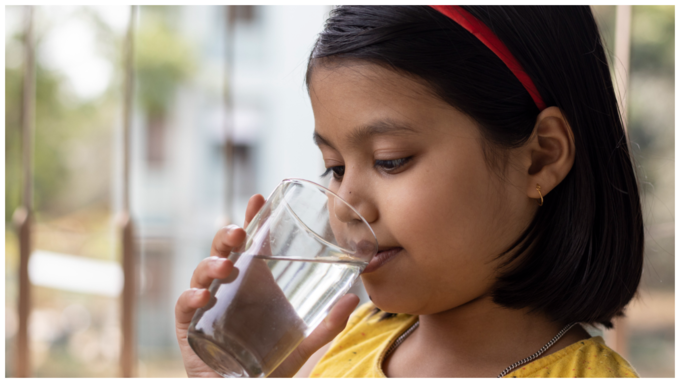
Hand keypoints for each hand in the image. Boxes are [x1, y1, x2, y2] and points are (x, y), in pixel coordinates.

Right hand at [174, 194, 359, 377]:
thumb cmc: (269, 363)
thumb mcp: (301, 342)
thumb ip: (326, 324)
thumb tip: (353, 298)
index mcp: (254, 283)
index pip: (249, 244)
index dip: (250, 219)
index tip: (258, 198)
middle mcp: (229, 289)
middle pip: (223, 251)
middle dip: (226, 236)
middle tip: (238, 233)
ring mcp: (208, 305)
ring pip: (202, 273)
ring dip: (211, 264)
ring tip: (226, 267)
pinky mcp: (191, 327)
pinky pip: (186, 307)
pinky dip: (190, 297)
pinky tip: (202, 298)